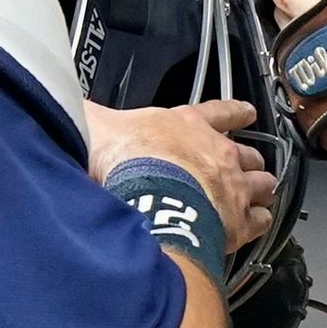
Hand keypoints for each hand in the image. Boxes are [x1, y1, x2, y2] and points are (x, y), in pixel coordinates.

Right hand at [90, 98, 278, 246]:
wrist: (147, 197)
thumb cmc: (125, 159)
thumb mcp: (96, 125)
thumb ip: (87, 115)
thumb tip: (64, 103)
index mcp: (189, 125)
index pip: (220, 112)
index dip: (235, 113)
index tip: (247, 114)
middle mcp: (218, 153)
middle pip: (249, 154)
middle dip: (250, 161)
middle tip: (248, 168)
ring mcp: (233, 187)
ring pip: (262, 184)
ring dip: (261, 188)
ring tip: (260, 195)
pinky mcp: (238, 221)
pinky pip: (260, 220)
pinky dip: (261, 221)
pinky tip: (259, 224)